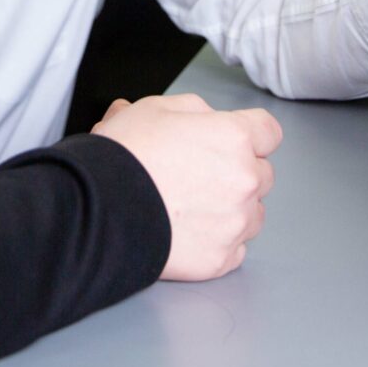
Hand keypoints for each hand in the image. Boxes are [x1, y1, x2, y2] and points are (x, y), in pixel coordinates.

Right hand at [92, 93, 281, 280]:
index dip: (250, 135)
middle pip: (262, 174)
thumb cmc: (123, 157)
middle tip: (199, 175)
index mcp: (233, 137)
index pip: (269, 132)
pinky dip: (219, 241)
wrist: (99, 209)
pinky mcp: (221, 258)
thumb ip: (194, 110)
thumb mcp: (154, 108)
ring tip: (192, 206)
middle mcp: (244, 179)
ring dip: (233, 209)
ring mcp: (235, 223)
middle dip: (238, 172)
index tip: (233, 142)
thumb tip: (203, 120)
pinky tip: (189, 230)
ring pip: (253, 214)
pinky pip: (236, 249)